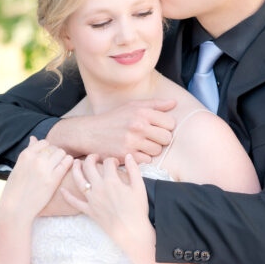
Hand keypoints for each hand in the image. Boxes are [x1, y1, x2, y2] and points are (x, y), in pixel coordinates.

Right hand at [0, 137, 73, 223]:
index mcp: (25, 155)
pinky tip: (67, 168)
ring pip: (62, 153)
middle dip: (56, 154)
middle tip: (54, 164)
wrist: (15, 207)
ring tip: (60, 167)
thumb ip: (28, 152)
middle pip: (54, 148)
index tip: (47, 158)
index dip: (47, 150)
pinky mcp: (53, 179)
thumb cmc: (15, 189)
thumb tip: (33, 138)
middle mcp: (36, 159)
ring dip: (62, 158)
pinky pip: (66, 163)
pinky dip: (69, 163)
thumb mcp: (18, 167)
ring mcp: (45, 168)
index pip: (43, 143)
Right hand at [48, 100, 176, 163]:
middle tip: (150, 138)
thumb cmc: (113, 119)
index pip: (170, 123)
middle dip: (160, 139)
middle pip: (167, 138)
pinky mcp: (126, 155)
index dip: (165, 127)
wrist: (90, 133)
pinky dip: (142, 158)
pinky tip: (134, 152)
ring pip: (157, 150)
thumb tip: (174, 103)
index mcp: (141, 112)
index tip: (156, 128)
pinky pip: (147, 160)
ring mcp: (132, 141)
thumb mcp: (132, 106)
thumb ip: (155, 104)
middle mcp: (138, 126)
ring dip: (151, 149)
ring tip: (140, 144)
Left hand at [60, 154, 151, 250]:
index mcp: (112, 181)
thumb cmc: (137, 210)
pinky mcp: (89, 210)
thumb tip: (128, 156)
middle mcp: (99, 188)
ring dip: (75, 169)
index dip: (111, 160)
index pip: (107, 163)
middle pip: (89, 167)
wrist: (131, 231)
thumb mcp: (140, 187)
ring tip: (75, 163)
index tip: (115, 163)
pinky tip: (62, 190)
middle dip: (91, 158)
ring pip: (79, 180)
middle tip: (94, 157)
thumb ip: (134, 169)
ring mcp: (92, 199)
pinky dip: (67, 196)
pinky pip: (75, 203)